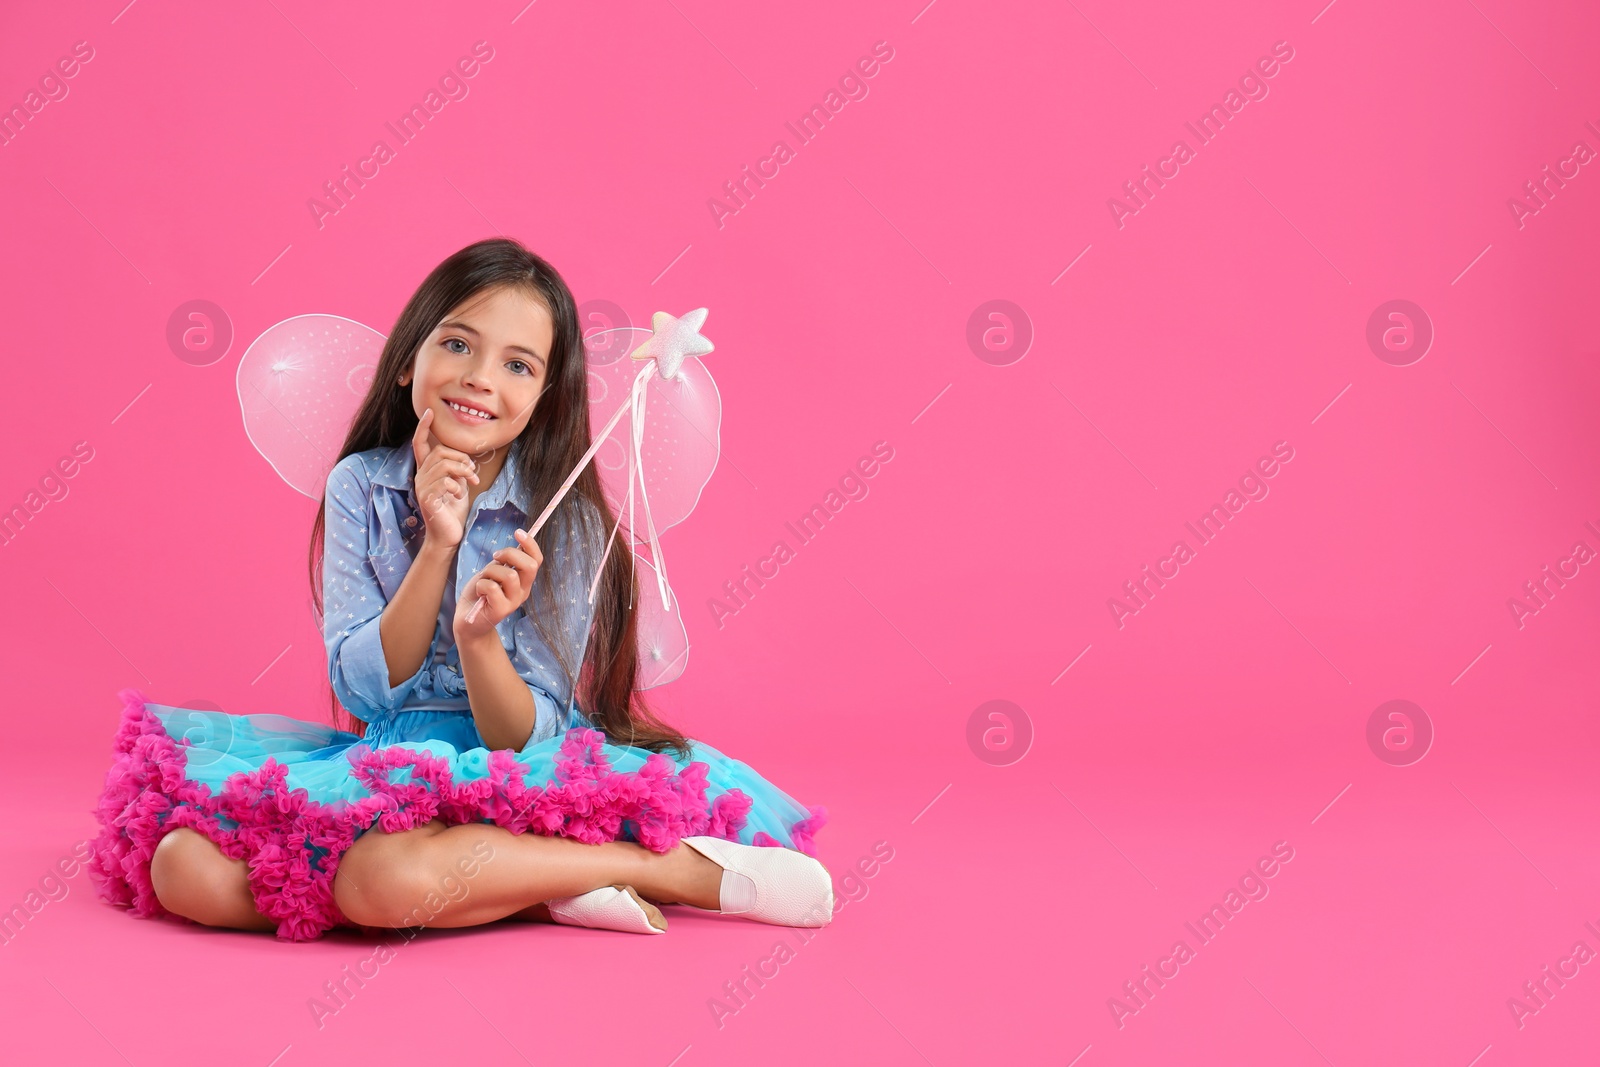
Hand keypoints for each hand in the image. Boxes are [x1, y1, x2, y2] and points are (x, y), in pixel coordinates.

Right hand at [412, 408, 480, 548]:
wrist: (448, 536)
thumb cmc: (453, 510)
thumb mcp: (458, 484)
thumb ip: (458, 470)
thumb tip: (465, 461)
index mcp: (427, 471)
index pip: (419, 444)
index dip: (423, 428)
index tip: (429, 412)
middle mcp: (420, 477)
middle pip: (439, 452)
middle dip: (461, 458)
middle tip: (472, 472)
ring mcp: (422, 488)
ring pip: (443, 465)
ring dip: (463, 472)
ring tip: (471, 483)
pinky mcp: (427, 499)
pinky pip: (444, 482)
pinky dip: (457, 486)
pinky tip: (459, 495)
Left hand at [453, 528, 543, 639]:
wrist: (467, 620)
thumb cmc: (479, 593)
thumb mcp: (493, 572)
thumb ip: (504, 562)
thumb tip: (515, 544)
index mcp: (523, 581)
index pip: (536, 560)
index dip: (530, 544)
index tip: (518, 532)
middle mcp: (523, 591)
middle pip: (529, 566)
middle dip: (510, 554)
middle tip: (495, 557)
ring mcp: (513, 602)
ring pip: (508, 575)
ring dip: (490, 572)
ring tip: (483, 579)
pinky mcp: (501, 611)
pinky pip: (492, 587)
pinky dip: (481, 585)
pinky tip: (479, 592)